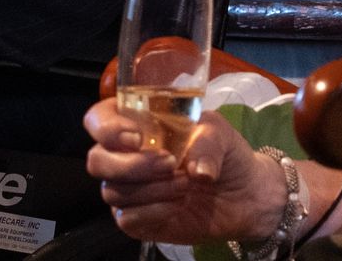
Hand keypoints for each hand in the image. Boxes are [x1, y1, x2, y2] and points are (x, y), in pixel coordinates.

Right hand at [83, 98, 283, 244]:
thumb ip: (207, 142)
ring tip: (186, 184)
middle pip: (97, 161)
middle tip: (170, 163)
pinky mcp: (137, 220)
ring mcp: (129, 190)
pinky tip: (178, 206)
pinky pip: (126, 218)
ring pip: (112, 191)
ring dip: (152, 189)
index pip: (98, 120)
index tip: (137, 137)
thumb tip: (197, 170)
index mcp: (136, 125)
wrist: (244, 195)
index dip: (107, 128)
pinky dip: (153, 212)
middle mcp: (124, 157)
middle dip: (131, 165)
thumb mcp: (220, 133)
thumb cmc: (224, 153)